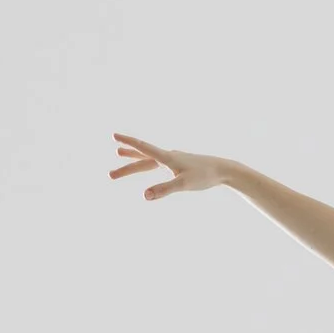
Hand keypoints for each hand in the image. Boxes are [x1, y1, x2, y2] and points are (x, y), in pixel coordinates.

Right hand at [109, 133, 229, 199]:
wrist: (223, 170)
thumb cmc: (204, 176)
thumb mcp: (183, 185)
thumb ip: (163, 189)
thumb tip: (144, 196)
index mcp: (167, 158)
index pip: (143, 148)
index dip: (128, 143)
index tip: (114, 136)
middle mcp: (169, 156)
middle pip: (142, 160)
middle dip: (126, 167)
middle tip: (110, 175)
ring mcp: (175, 160)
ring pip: (150, 160)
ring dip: (134, 159)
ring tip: (120, 154)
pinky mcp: (181, 165)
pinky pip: (160, 163)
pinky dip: (149, 162)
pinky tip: (150, 163)